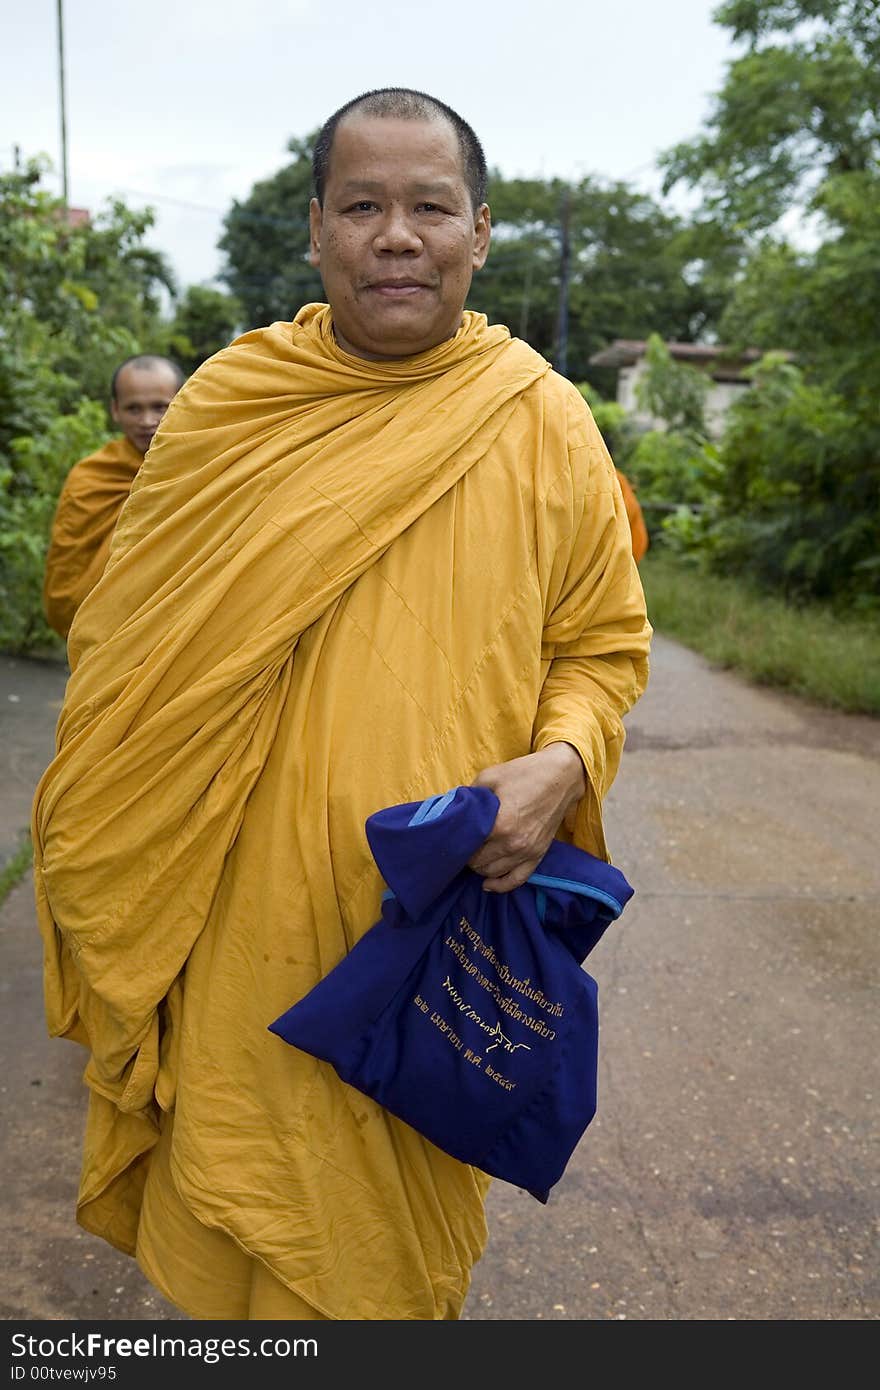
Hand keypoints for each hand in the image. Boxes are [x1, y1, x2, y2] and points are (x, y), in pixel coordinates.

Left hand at [467, 743, 585, 892]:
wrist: (562, 777)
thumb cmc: (525, 773)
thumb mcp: (489, 777)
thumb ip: (469, 797)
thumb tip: (454, 811)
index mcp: (500, 824)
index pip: (467, 847)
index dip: (456, 843)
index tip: (452, 838)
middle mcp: (514, 844)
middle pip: (478, 863)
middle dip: (467, 856)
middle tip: (462, 845)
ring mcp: (528, 852)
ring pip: (493, 873)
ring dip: (480, 867)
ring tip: (474, 855)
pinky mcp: (538, 855)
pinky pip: (517, 880)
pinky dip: (501, 885)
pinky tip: (488, 884)